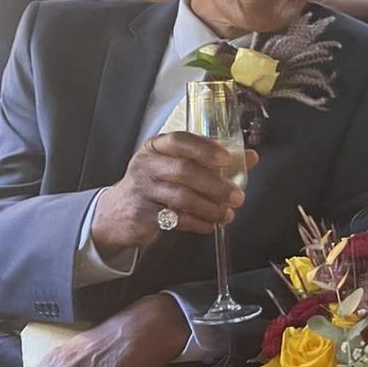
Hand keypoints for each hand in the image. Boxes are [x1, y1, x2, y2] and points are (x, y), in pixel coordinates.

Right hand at [91, 131, 259, 256]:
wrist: (117, 212)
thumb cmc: (154, 184)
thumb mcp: (176, 165)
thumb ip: (211, 160)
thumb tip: (250, 157)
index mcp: (156, 147)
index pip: (180, 141)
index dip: (205, 149)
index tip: (228, 159)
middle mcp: (147, 165)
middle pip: (184, 171)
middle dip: (215, 185)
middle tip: (237, 196)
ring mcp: (143, 190)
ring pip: (182, 198)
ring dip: (210, 207)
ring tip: (227, 214)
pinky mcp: (142, 215)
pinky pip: (176, 219)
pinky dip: (198, 223)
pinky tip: (211, 225)